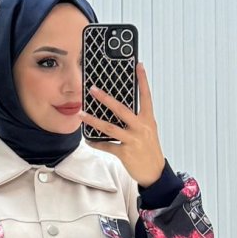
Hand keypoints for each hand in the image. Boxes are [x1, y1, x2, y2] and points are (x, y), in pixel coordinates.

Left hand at [78, 60, 166, 186]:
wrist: (155, 172)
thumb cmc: (150, 149)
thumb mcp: (148, 130)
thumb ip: (138, 118)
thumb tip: (121, 108)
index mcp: (148, 119)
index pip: (146, 96)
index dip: (142, 80)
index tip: (138, 65)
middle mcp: (140, 128)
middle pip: (121, 109)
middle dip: (105, 98)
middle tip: (93, 89)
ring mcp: (132, 140)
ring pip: (109, 128)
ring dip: (93, 120)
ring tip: (81, 114)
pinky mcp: (125, 153)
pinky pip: (107, 146)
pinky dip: (96, 143)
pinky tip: (88, 140)